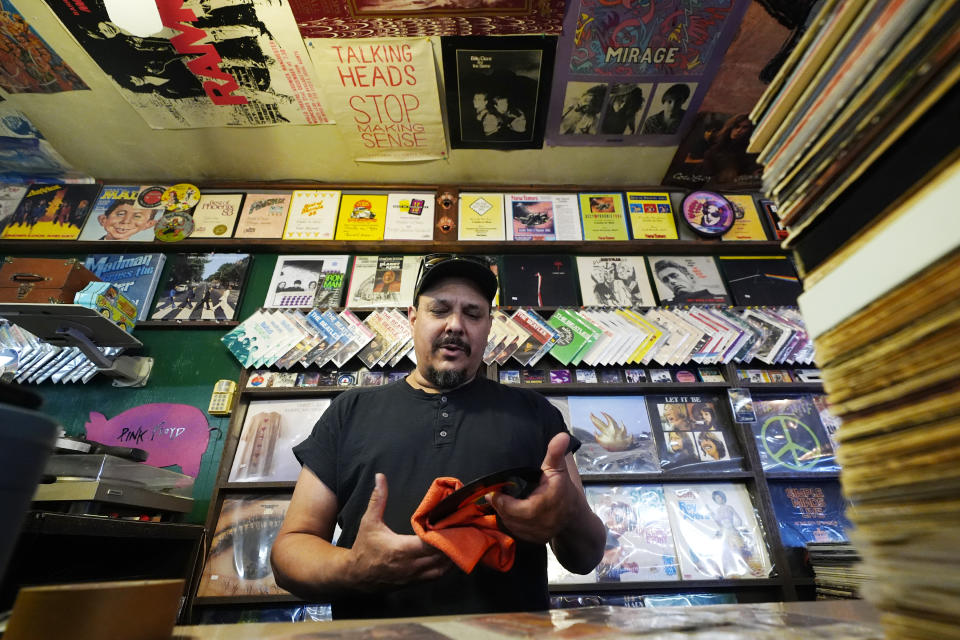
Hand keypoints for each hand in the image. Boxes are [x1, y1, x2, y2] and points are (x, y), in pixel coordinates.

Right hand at [350, 473, 452, 590]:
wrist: (355, 576)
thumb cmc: (364, 547)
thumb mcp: (369, 521)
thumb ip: (378, 499)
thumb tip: (380, 477)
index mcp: (401, 549)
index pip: (431, 543)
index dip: (444, 534)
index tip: (451, 522)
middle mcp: (411, 565)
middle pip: (442, 556)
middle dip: (454, 543)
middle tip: (462, 528)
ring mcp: (414, 576)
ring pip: (443, 568)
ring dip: (453, 555)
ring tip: (460, 540)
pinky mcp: (416, 583)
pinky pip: (437, 576)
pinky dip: (447, 566)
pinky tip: (451, 554)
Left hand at [487, 432, 584, 543]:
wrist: (574, 516)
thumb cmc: (563, 488)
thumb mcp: (558, 469)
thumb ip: (555, 453)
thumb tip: (562, 435)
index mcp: (547, 502)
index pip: (516, 508)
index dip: (502, 501)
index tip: (494, 490)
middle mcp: (543, 521)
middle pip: (510, 517)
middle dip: (500, 506)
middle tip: (493, 494)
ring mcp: (539, 533)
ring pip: (511, 526)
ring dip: (503, 514)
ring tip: (499, 502)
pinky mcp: (535, 540)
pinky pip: (516, 533)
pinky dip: (510, 523)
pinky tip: (508, 512)